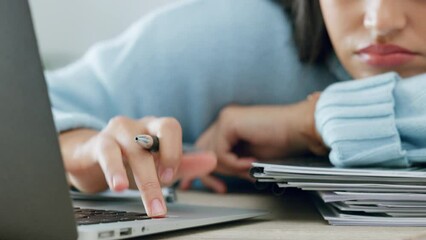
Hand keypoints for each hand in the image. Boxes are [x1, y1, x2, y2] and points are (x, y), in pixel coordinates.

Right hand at [59, 116, 215, 216]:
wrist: (90, 157)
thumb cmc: (129, 158)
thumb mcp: (157, 162)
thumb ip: (184, 163)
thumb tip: (212, 160)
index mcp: (153, 127)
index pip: (170, 126)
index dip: (173, 150)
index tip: (170, 176)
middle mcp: (136, 126)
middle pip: (153, 140)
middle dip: (160, 174)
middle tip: (162, 204)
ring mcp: (116, 132)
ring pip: (132, 149)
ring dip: (142, 179)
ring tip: (148, 202)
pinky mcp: (97, 143)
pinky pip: (106, 152)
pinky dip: (114, 170)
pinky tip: (119, 186)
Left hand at [194, 95, 326, 192]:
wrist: (299, 129)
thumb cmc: (283, 142)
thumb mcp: (249, 157)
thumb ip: (231, 161)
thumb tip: (214, 173)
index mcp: (229, 126)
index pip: (205, 147)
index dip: (205, 168)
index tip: (208, 186)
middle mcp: (225, 120)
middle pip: (203, 151)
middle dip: (211, 172)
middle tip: (221, 187)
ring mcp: (226, 119)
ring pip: (211, 153)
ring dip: (231, 168)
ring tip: (250, 168)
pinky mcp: (230, 122)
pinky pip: (221, 152)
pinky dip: (235, 163)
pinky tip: (251, 162)